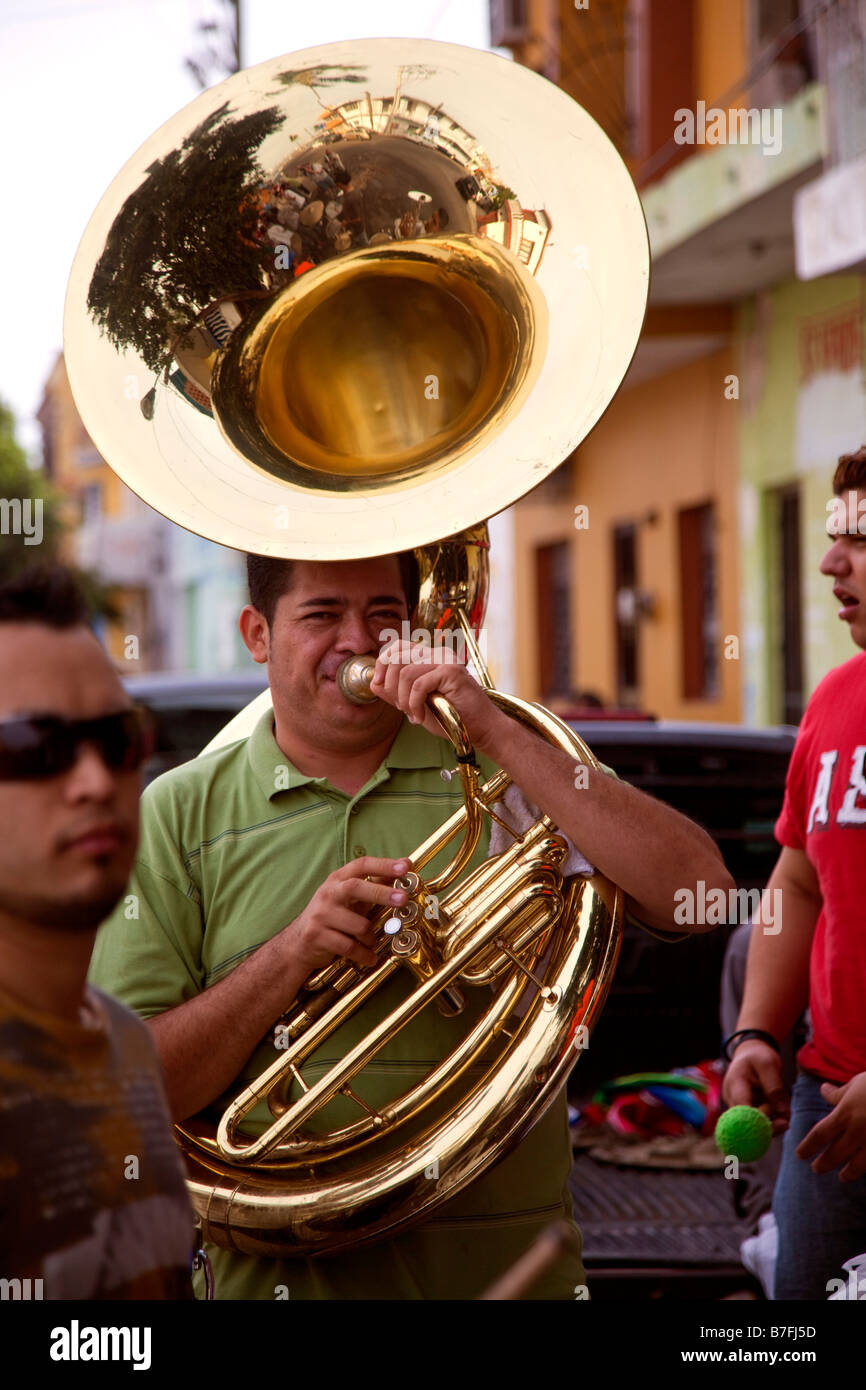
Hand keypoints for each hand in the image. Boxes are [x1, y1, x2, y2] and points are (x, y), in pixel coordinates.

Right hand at [284, 856, 412, 973]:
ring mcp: (320, 914)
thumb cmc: (332, 917)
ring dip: (371, 938)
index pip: (361, 865)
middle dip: (382, 893)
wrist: (298, 942)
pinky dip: (364, 954)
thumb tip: (403, 868)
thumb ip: (373, 884)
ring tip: (371, 942)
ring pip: (359, 925)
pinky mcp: (317, 935)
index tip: (405, 866)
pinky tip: (370, 957)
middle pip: (355, 888)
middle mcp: (328, 893)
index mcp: (338, 879)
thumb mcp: (350, 897)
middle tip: (403, 899)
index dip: (384, 864)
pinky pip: (350, 947)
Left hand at [369, 638, 501, 748]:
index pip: (398, 646)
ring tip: (413, 714)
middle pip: (397, 656)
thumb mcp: (416, 705)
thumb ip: (396, 693)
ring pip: (406, 673)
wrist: (480, 729)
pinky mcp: (452, 671)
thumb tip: (374, 682)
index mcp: (430, 657)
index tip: (381, 686)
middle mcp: (438, 653)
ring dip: (404, 700)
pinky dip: (414, 704)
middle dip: (391, 686)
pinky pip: (419, 684)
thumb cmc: (451, 717)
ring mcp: (446, 660)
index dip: (383, 664)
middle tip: (401, 707)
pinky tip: (420, 716)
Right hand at [722, 1040, 788, 1134]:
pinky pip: (760, 1120)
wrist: (749, 1053)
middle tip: (786, 1123)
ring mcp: (738, 1106)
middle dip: (768, 1126)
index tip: (779, 1124)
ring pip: (756, 1124)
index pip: (742, 1110)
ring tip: (785, 1110)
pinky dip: (773, 1118)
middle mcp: (733, 1099)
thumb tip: (781, 1113)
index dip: (757, 1122)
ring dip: (773, 1121)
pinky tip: (781, 1109)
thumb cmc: (758, 1056)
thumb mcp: (769, 1064)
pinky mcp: (746, 1110)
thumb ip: (774, 1088)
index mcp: (735, 1085)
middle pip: (746, 1123)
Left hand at [796, 1072, 865, 1180]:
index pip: (821, 1134)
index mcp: (846, 1112)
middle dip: (825, 1163)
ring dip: (848, 1173)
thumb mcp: (858, 1083)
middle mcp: (859, 1130)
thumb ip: (839, 1093)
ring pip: (858, 1165)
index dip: (808, 1146)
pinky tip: (864, 1171)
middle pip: (836, 1153)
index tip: (800, 1154)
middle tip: (816, 1169)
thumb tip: (823, 1091)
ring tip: (843, 1176)